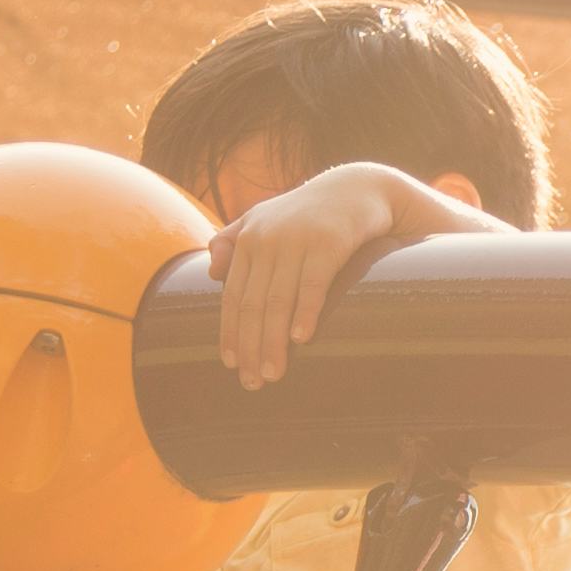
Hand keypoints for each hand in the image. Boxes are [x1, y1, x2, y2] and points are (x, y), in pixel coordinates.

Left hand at [212, 163, 486, 388]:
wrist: (360, 188)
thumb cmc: (311, 213)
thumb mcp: (267, 219)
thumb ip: (235, 241)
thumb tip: (211, 273)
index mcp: (248, 239)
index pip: (233, 295)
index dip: (231, 332)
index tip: (231, 365)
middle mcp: (267, 238)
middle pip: (252, 303)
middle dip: (250, 346)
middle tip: (253, 382)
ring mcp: (297, 239)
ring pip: (278, 300)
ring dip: (274, 341)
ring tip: (274, 373)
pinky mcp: (328, 242)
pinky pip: (313, 283)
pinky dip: (306, 311)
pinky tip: (302, 339)